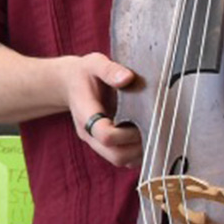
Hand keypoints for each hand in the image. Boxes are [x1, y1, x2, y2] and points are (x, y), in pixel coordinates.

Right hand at [64, 53, 142, 167]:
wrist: (71, 84)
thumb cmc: (85, 73)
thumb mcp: (94, 63)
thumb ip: (109, 70)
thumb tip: (128, 78)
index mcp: (86, 115)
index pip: (105, 135)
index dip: (126, 132)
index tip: (141, 117)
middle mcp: (89, 134)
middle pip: (115, 155)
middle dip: (138, 145)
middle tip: (152, 128)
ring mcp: (96, 143)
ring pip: (121, 160)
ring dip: (140, 151)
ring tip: (151, 132)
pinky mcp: (105, 146)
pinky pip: (123, 159)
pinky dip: (138, 153)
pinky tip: (146, 136)